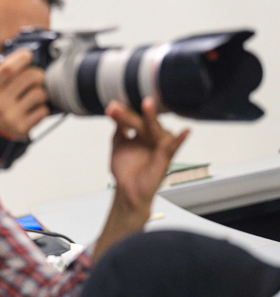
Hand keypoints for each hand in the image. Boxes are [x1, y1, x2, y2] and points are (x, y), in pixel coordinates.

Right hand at [0, 49, 48, 138]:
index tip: (27, 55)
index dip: (21, 57)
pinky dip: (40, 108)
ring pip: (40, 93)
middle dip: (37, 73)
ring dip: (39, 92)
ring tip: (31, 96)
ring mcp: (11, 118)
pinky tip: (30, 110)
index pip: (7, 67)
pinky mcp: (23, 129)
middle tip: (35, 76)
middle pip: (30, 77)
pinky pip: (43, 110)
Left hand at [107, 97, 189, 214]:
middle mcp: (152, 137)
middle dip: (130, 114)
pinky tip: (186, 132)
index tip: (111, 106)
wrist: (127, 191)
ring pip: (156, 129)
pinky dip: (180, 140)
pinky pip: (174, 148)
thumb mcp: (119, 144)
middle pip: (142, 122)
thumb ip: (119, 128)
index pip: (134, 118)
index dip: (123, 112)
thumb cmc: (126, 170)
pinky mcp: (165, 158)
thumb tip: (115, 110)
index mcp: (142, 133)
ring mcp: (159, 146)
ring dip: (151, 117)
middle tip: (116, 107)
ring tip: (147, 104)